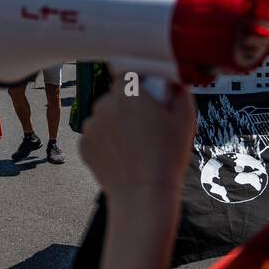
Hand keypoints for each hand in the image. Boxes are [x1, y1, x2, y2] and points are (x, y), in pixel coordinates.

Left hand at [79, 80, 195, 201]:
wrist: (143, 193)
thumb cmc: (167, 156)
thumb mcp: (185, 119)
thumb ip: (179, 92)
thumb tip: (172, 83)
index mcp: (128, 93)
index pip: (127, 75)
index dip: (138, 86)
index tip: (147, 98)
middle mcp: (104, 105)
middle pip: (114, 97)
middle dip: (126, 106)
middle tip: (144, 126)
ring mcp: (90, 126)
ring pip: (103, 117)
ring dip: (114, 124)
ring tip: (133, 146)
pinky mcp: (83, 146)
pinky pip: (95, 137)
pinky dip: (105, 143)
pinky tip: (122, 157)